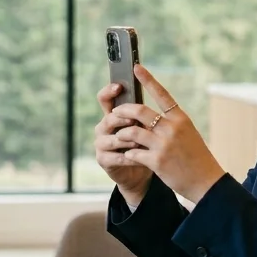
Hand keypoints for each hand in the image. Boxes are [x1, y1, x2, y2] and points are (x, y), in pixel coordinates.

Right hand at [94, 82, 153, 204]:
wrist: (141, 170)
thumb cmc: (145, 144)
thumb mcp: (146, 126)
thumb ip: (144, 114)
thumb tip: (155, 94)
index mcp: (113, 115)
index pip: (104, 99)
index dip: (109, 91)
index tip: (119, 86)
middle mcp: (103, 127)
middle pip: (109, 119)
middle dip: (122, 119)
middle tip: (135, 119)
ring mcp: (101, 144)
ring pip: (113, 139)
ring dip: (128, 141)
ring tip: (141, 143)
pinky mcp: (103, 160)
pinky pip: (116, 157)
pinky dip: (130, 158)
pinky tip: (142, 159)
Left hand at [110, 65, 226, 203]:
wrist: (206, 181)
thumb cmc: (196, 157)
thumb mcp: (188, 133)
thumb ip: (170, 123)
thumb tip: (147, 117)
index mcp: (181, 118)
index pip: (162, 93)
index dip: (148, 79)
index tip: (137, 67)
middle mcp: (172, 128)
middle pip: (139, 111)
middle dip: (123, 110)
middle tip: (115, 112)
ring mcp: (164, 144)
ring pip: (132, 131)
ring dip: (122, 133)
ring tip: (119, 136)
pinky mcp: (157, 161)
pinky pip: (133, 152)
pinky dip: (128, 153)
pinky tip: (129, 155)